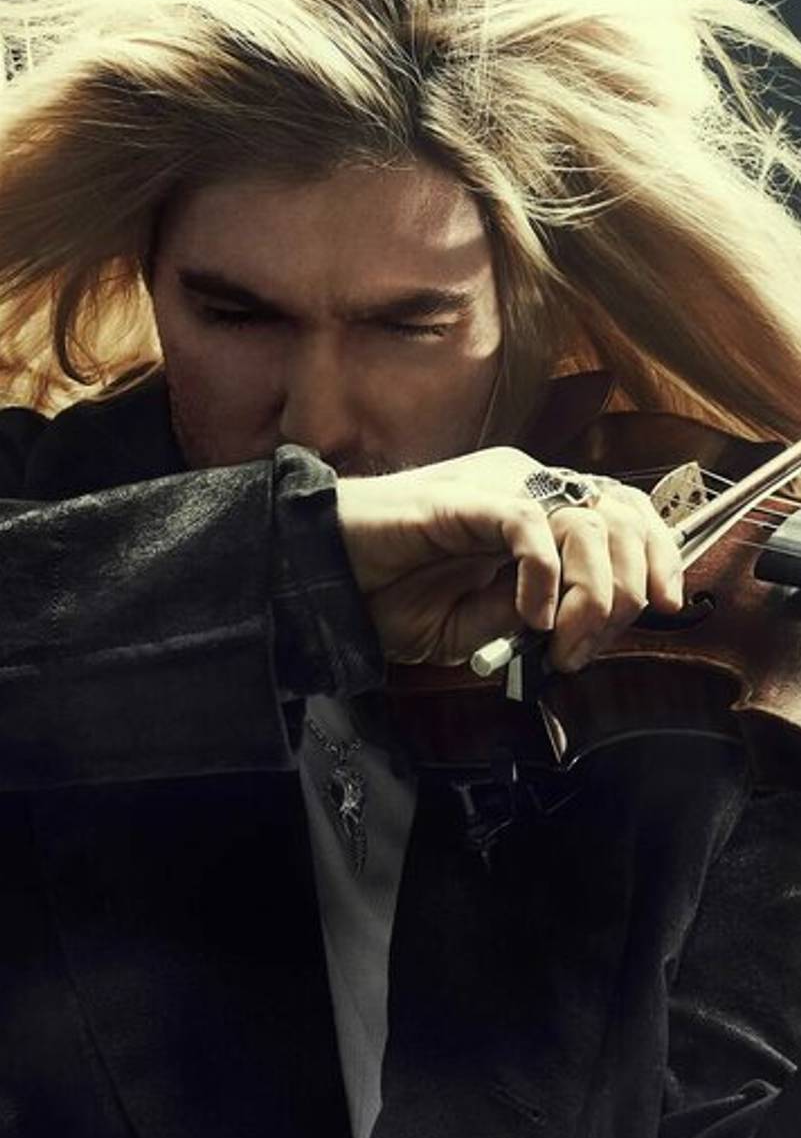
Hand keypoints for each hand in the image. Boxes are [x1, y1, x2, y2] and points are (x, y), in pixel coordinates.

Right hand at [336, 446, 683, 670]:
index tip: (664, 610)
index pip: (628, 515)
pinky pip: (531, 527)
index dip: (659, 559)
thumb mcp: (475, 625)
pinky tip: (528, 617)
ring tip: (556, 643)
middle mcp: (527, 487)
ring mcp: (498, 487)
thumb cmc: (387, 595)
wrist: (322, 577)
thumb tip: (577, 621)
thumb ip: (528, 616)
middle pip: (624, 519)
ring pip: (589, 524)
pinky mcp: (466, 499)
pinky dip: (543, 580)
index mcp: (536, 510)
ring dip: (589, 598)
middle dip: (625, 596)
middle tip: (581, 650)